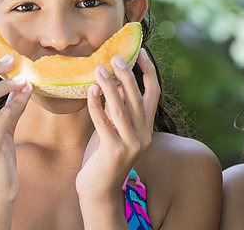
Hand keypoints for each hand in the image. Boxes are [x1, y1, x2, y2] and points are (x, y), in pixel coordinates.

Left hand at [76, 48, 158, 200]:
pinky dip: (96, 105)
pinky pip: (104, 123)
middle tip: (116, 58)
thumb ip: (118, 109)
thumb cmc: (104, 155)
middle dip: (127, 75)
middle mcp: (143, 134)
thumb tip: (113, 81)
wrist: (99, 190)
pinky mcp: (114, 151)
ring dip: (109, 87)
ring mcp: (131, 144)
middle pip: (138, 98)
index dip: (149, 71)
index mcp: (147, 126)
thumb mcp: (115, 129)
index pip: (154, 93)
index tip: (141, 53)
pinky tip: (90, 91)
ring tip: (99, 69)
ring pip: (121, 109)